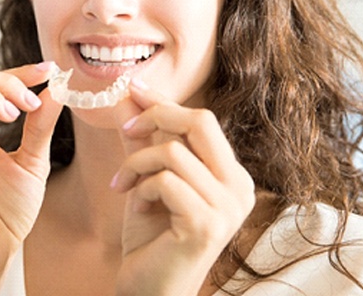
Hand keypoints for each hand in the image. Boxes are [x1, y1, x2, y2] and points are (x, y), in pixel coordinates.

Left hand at [111, 80, 254, 295]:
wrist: (150, 289)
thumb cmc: (152, 234)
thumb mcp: (146, 176)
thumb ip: (141, 138)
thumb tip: (127, 97)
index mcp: (230, 173)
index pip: (201, 120)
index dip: (165, 101)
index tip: (133, 88)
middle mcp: (239, 186)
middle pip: (200, 121)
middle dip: (157, 115)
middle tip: (127, 129)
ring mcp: (228, 207)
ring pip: (174, 151)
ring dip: (137, 163)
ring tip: (124, 184)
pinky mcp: (207, 224)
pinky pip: (166, 181)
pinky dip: (141, 187)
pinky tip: (136, 207)